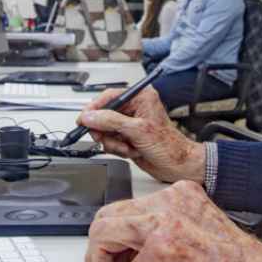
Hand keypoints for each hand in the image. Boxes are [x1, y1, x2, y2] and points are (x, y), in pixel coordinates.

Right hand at [77, 86, 204, 183]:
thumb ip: (111, 121)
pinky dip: (118, 149)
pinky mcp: (127, 138)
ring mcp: (130, 124)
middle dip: (106, 131)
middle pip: (104, 115)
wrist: (178, 165)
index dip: (94, 108)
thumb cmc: (169, 145)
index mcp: (140, 97)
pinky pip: (110, 142)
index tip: (83, 118)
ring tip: (128, 146)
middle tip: (106, 138)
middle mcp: (135, 108)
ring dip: (114, 143)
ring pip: (105, 131)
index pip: (109, 96)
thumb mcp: (137, 130)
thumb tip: (90, 116)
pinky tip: (132, 151)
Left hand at [85, 181, 261, 261]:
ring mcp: (164, 223)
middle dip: (96, 250)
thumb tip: (123, 251)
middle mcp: (170, 201)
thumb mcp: (195, 232)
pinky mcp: (161, 250)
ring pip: (104, 236)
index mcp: (180, 193)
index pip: (126, 206)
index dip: (110, 235)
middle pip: (107, 216)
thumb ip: (160, 230)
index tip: (109, 256)